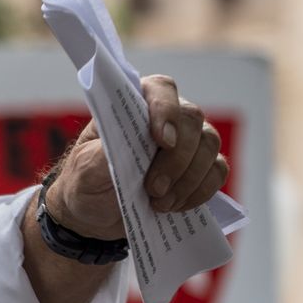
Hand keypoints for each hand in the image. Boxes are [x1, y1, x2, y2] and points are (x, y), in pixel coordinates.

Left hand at [47, 74, 229, 239]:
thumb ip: (103, 154)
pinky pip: (218, 171)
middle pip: (192, 119)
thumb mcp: (84, 168)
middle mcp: (166, 117)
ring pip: (209, 145)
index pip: (161, 89)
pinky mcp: (200, 168)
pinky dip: (200, 191)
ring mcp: (188, 141)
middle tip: (153, 188)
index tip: (161, 140)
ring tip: (158, 202)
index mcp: (133, 105)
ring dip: (188, 178)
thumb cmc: (86, 181)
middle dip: (176, 158)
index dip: (166, 110)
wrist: (95, 214)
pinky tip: (174, 206)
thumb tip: (128, 144)